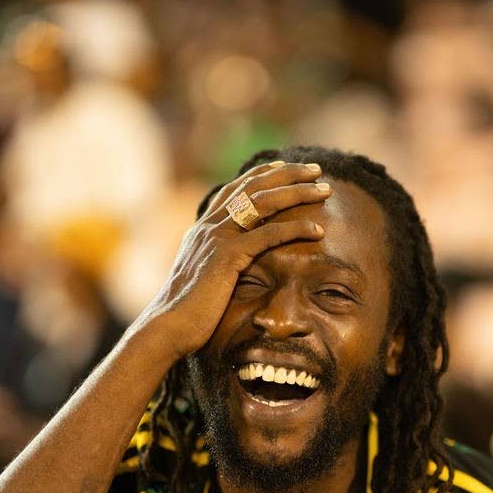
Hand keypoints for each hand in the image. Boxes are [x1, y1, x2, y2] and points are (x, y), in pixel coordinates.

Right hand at [138, 161, 329, 358]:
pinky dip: (295, 228)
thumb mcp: (204, 278)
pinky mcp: (226, 256)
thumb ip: (218, 262)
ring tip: (324, 189)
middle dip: (288, 174)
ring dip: (297, 192)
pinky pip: (267, 235)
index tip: (287, 166)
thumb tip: (233, 264)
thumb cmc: (188, 312)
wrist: (168, 327)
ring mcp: (216, 237)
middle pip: (253, 186)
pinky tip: (317, 229)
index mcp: (203, 228)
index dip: (263, 174)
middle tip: (316, 169)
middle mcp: (209, 226)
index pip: (236, 188)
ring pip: (263, 202)